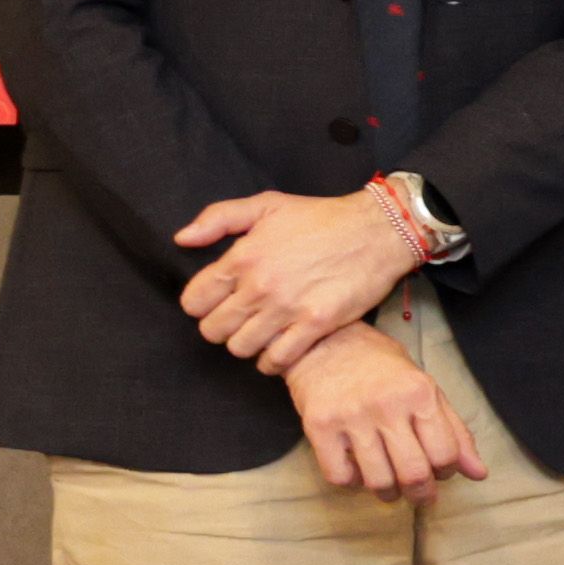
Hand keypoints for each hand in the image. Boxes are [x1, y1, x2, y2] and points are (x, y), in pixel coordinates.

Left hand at [172, 186, 420, 374]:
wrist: (380, 229)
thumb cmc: (324, 217)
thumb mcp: (267, 204)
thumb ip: (218, 218)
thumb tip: (183, 239)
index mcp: (243, 257)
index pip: (194, 301)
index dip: (202, 305)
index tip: (218, 302)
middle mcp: (260, 285)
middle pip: (214, 330)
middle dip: (222, 327)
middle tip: (241, 319)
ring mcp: (288, 308)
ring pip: (241, 348)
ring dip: (248, 344)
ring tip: (262, 333)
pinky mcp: (316, 324)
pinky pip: (277, 359)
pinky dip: (273, 360)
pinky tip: (281, 348)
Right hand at [286, 324, 485, 498]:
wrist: (326, 343)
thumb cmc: (383, 369)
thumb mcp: (426, 389)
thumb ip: (454, 431)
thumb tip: (479, 474)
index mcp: (419, 393)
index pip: (445, 454)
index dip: (447, 472)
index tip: (440, 472)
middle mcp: (386, 405)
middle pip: (413, 472)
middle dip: (421, 494)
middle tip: (419, 495)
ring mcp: (350, 416)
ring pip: (377, 481)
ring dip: (388, 494)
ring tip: (390, 487)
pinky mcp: (318, 426)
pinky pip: (340, 476)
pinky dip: (352, 483)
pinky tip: (358, 471)